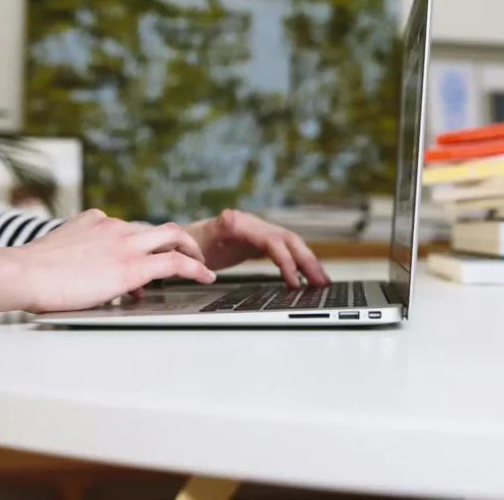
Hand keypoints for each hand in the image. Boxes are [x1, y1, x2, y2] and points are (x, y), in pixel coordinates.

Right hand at [0, 209, 215, 315]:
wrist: (23, 273)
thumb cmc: (31, 273)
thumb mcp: (59, 255)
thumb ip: (82, 261)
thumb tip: (99, 280)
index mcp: (94, 221)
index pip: (129, 230)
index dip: (142, 246)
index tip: (146, 259)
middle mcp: (113, 226)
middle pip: (156, 228)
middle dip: (178, 241)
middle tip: (188, 254)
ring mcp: (125, 242)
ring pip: (171, 237)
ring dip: (190, 251)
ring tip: (202, 267)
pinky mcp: (132, 265)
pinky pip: (174, 262)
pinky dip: (195, 267)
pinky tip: (205, 276)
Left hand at [184, 209, 329, 287]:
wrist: (180, 238)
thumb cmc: (186, 246)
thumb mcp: (191, 252)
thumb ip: (201, 255)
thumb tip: (205, 262)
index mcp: (235, 222)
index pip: (271, 240)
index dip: (286, 260)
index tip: (295, 282)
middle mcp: (250, 222)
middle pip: (287, 238)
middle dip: (307, 260)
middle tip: (321, 282)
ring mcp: (256, 228)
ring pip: (290, 242)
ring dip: (308, 260)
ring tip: (322, 281)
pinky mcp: (259, 238)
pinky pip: (284, 247)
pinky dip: (297, 260)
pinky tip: (307, 275)